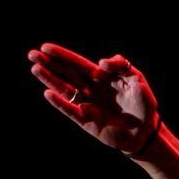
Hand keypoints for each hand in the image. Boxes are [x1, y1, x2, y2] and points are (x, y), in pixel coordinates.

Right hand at [28, 43, 159, 154]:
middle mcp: (90, 89)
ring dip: (50, 79)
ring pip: (64, 89)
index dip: (63, 56)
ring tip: (35, 68)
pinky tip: (48, 93)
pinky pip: (71, 110)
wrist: (146, 131)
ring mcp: (87, 105)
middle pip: (66, 74)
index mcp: (100, 77)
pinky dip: (60, 103)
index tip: (46, 47)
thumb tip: (100, 63)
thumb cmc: (143, 104)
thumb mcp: (137, 79)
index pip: (78, 64)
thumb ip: (121, 66)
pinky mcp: (87, 121)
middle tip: (32, 54)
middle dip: (50, 64)